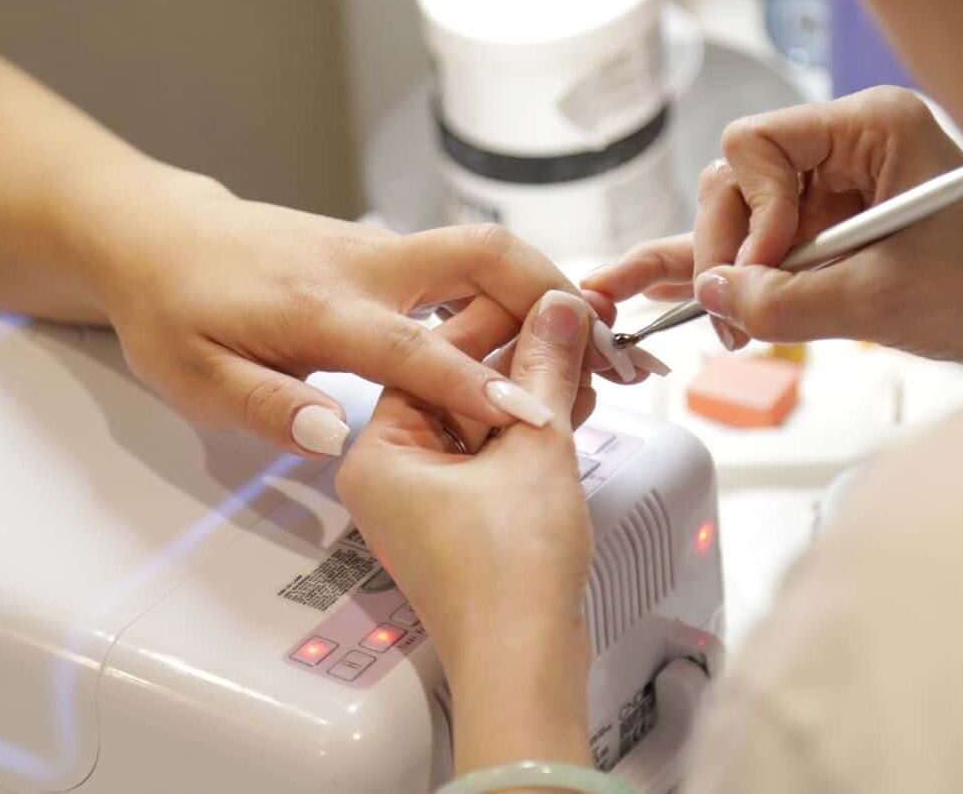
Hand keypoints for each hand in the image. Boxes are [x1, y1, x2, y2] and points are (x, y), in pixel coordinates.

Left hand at [92, 173, 627, 456]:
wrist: (158, 235)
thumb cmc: (174, 310)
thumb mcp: (194, 377)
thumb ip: (266, 406)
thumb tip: (337, 433)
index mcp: (321, 307)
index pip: (416, 348)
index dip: (479, 385)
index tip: (539, 416)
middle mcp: (365, 266)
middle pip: (482, 255)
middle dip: (553, 293)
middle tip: (607, 347)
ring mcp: (380, 250)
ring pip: (483, 251)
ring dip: (545, 289)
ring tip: (595, 346)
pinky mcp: (385, 251)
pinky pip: (464, 263)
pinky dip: (512, 291)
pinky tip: (534, 332)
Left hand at [337, 289, 594, 771]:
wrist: (523, 665)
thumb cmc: (507, 574)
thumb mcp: (534, 448)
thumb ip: (544, 368)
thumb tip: (559, 309)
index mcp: (378, 450)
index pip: (430, 356)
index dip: (496, 320)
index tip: (543, 298)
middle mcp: (389, 472)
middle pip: (454, 385)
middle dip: (519, 360)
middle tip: (571, 329)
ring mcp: (423, 500)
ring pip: (476, 420)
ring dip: (530, 394)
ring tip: (583, 367)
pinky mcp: (457, 521)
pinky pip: (488, 455)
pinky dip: (527, 432)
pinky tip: (571, 407)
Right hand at [586, 87, 962, 371]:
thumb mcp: (874, 303)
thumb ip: (782, 300)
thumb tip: (709, 291)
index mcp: (872, 126)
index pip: (755, 142)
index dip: (747, 211)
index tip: (767, 270)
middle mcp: (849, 140)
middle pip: (738, 176)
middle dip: (729, 247)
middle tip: (732, 314)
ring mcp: (838, 179)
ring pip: (743, 210)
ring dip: (731, 267)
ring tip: (726, 323)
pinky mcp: (834, 219)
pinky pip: (767, 237)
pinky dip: (739, 269)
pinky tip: (682, 291)